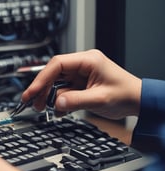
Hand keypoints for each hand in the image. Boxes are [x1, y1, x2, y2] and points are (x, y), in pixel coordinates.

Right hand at [22, 49, 140, 119]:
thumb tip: (55, 102)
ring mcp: (80, 74)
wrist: (138, 101)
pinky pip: (63, 90)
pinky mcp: (80, 83)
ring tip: (42, 108)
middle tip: (32, 102)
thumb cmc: (126, 94)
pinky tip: (56, 109)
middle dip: (42, 88)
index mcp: (88, 60)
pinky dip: (58, 100)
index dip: (42, 78)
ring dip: (48, 96)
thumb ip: (76, 100)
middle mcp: (82, 64)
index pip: (57, 64)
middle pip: (54, 73)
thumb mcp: (100, 99)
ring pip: (56, 82)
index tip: (32, 91)